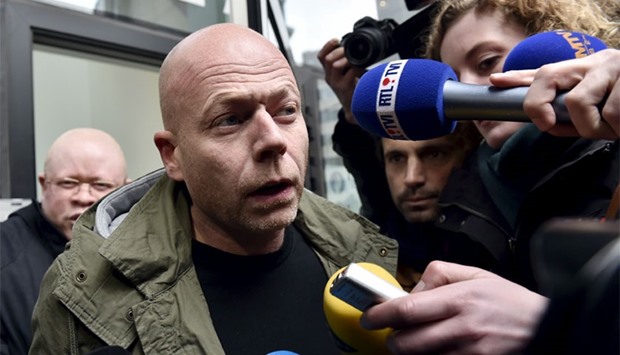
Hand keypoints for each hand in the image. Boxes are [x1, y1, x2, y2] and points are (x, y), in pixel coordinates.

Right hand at [317, 38, 365, 123]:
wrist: (356, 107)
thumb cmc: (354, 88)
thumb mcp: (349, 72)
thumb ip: (349, 61)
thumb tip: (359, 47)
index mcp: (329, 72)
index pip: (321, 56)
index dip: (327, 46)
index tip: (336, 40)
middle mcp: (329, 77)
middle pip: (327, 59)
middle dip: (339, 51)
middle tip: (350, 50)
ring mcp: (335, 83)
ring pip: (335, 65)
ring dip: (347, 59)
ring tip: (356, 60)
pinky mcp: (343, 88)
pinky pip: (348, 73)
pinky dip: (355, 68)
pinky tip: (361, 68)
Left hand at [361, 261, 548, 354]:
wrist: (548, 329)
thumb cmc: (509, 301)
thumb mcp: (476, 274)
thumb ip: (439, 274)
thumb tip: (412, 288)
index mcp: (459, 298)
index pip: (406, 309)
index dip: (380, 314)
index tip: (369, 316)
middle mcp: (462, 327)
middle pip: (407, 342)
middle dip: (392, 340)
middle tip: (393, 333)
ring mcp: (470, 352)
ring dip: (411, 352)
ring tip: (418, 340)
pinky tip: (437, 349)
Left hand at [490, 49, 619, 138]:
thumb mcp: (601, 106)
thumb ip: (573, 115)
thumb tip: (548, 124)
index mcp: (585, 71)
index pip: (545, 72)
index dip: (518, 77)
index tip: (495, 81)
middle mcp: (596, 63)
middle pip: (548, 75)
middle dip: (538, 104)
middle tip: (547, 124)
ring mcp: (614, 68)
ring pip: (579, 103)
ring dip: (592, 127)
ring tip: (613, 129)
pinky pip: (612, 113)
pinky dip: (617, 127)